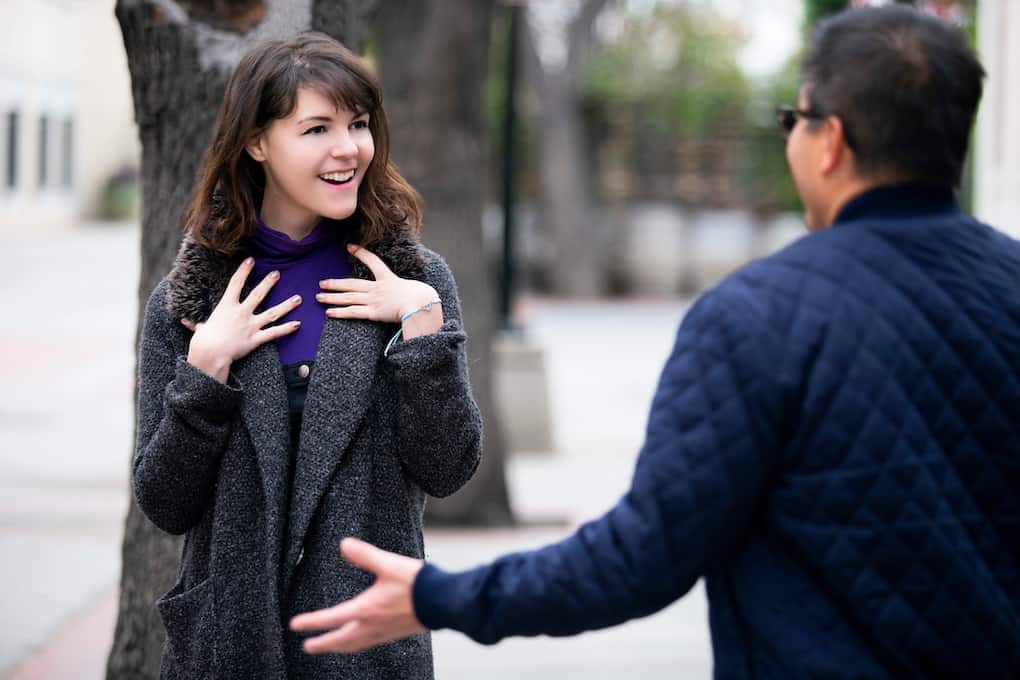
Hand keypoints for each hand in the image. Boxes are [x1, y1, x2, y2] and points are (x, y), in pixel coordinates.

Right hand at [183, 257, 301, 381]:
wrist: (210, 353)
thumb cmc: (202, 341)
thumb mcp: (199, 329)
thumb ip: (197, 324)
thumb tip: (186, 322)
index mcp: (226, 306)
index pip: (235, 283)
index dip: (243, 270)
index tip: (251, 260)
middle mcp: (241, 313)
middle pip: (258, 294)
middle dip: (269, 283)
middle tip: (277, 273)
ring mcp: (251, 325)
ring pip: (272, 313)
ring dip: (286, 305)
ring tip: (298, 298)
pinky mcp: (256, 338)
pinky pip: (274, 333)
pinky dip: (286, 329)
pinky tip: (298, 324)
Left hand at [289, 538, 425, 653]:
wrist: (442, 601)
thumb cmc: (416, 583)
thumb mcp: (388, 564)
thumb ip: (365, 555)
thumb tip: (344, 544)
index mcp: (366, 610)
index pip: (331, 619)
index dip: (311, 622)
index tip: (295, 625)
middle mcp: (371, 626)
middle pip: (340, 641)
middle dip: (322, 644)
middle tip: (307, 647)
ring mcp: (383, 633)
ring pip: (354, 645)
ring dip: (339, 647)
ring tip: (330, 647)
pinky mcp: (394, 634)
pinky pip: (368, 644)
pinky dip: (356, 645)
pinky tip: (359, 640)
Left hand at [317, 245, 442, 338]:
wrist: (420, 304)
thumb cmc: (423, 297)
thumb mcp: (415, 287)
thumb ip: (407, 290)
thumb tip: (410, 292)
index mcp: (388, 279)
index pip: (373, 262)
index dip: (361, 253)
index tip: (350, 247)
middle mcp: (377, 288)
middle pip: (351, 283)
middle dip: (335, 283)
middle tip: (322, 282)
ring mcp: (373, 300)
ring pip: (348, 297)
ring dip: (332, 297)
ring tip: (319, 296)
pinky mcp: (373, 312)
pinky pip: (352, 312)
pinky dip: (340, 312)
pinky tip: (329, 313)